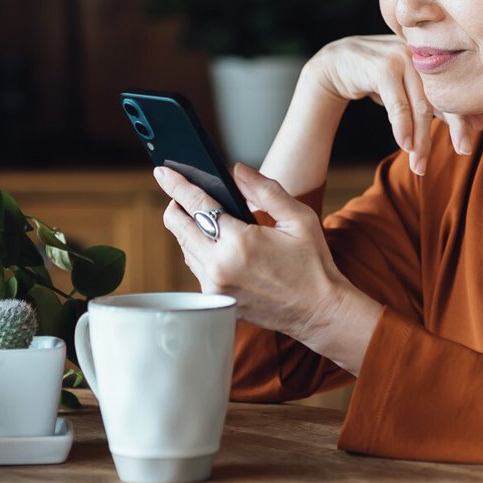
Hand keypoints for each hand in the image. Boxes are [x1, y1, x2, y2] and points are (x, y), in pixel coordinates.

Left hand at [153, 163, 383, 372]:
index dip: (176, 185)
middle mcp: (220, 266)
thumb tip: (236, 170)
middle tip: (182, 193)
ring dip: (188, 229)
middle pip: (178, 226)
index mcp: (240, 242)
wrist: (320, 312)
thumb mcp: (298, 218)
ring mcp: (215, 287)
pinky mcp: (216, 300)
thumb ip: (265, 190)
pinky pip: (196, 268)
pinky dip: (199, 252)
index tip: (162, 171)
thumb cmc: (313, 264)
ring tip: (202, 217)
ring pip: (184, 248)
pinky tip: (214, 244)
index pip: (196, 204)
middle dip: (176, 205)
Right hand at [307, 34, 482, 175]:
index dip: (465, 117)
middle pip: (444, 97)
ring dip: (422, 138)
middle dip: (455, 128)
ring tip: (421, 164)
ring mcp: (403, 58)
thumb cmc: (379, 79)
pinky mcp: (383, 67)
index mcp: (434, 58)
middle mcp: (422, 55)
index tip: (470, 142)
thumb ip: (439, 103)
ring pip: (421, 105)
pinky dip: (401, 127)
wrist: (337, 64)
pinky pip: (397, 103)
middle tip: (464, 151)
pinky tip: (404, 146)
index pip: (456, 91)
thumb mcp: (412, 92)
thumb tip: (480, 124)